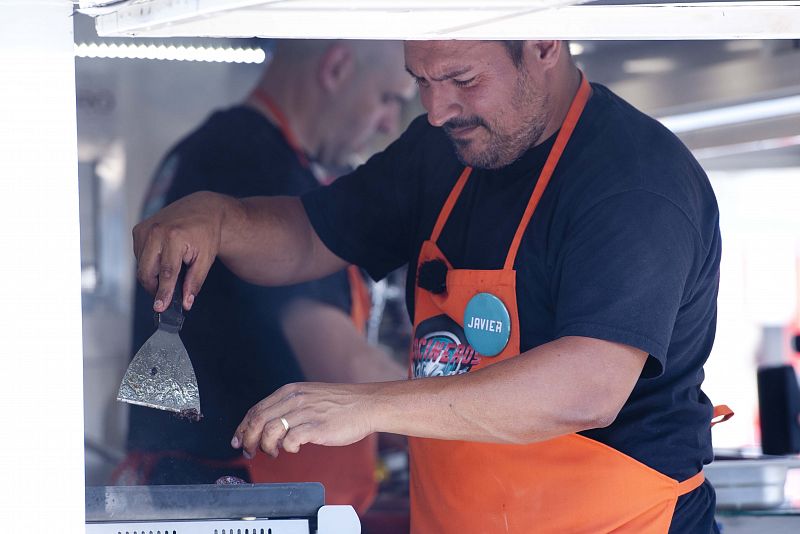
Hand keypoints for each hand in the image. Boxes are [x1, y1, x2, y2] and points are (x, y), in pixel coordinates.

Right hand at [133, 191, 228, 311]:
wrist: (202, 208)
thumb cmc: (206, 233)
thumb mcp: (206, 258)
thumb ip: (195, 282)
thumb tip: (186, 303)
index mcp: (174, 237)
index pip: (166, 273)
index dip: (163, 292)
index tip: (160, 308)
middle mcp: (155, 232)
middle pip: (147, 272)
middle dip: (155, 287)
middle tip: (166, 295)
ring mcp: (144, 229)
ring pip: (141, 266)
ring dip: (152, 274)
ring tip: (171, 268)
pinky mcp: (138, 229)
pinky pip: (139, 255)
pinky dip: (149, 263)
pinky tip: (163, 257)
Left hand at [231, 382, 378, 457]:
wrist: (366, 404)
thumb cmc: (340, 404)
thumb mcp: (309, 396)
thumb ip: (289, 406)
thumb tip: (267, 425)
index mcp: (290, 391)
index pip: (256, 409)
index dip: (242, 427)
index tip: (238, 440)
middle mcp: (295, 399)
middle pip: (258, 421)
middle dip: (248, 440)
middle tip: (250, 451)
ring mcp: (306, 413)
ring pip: (270, 432)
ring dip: (267, 447)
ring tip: (275, 452)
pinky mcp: (316, 428)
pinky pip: (290, 441)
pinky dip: (288, 448)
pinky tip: (295, 448)